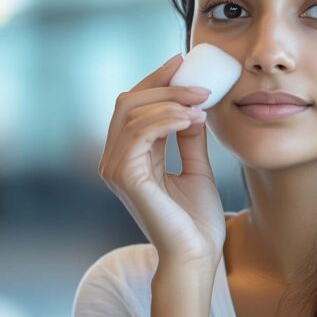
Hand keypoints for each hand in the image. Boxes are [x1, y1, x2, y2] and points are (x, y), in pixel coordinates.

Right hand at [98, 54, 226, 270]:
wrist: (197, 255)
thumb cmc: (196, 220)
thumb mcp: (196, 166)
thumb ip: (189, 136)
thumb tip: (193, 104)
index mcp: (129, 157)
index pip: (133, 106)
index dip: (155, 80)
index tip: (181, 61)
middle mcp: (114, 160)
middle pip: (127, 102)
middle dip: (164, 86)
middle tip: (201, 86)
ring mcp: (114, 169)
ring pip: (131, 112)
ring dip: (170, 101)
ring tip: (201, 105)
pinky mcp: (124, 177)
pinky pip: (139, 132)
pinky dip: (166, 119)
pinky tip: (191, 119)